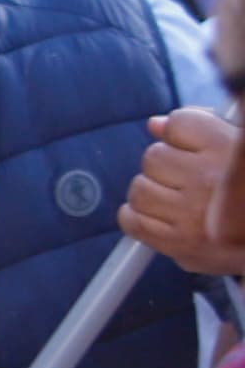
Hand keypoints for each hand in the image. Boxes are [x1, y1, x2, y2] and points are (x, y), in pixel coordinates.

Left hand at [125, 110, 244, 275]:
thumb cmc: (244, 191)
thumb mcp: (239, 150)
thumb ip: (203, 128)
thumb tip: (154, 125)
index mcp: (231, 149)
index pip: (178, 123)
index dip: (181, 135)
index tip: (193, 148)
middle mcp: (212, 179)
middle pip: (154, 156)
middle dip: (166, 167)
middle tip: (189, 181)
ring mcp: (195, 213)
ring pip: (140, 188)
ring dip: (152, 193)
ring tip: (178, 202)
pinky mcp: (182, 243)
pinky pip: (132, 220)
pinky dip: (137, 218)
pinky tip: (160, 218)